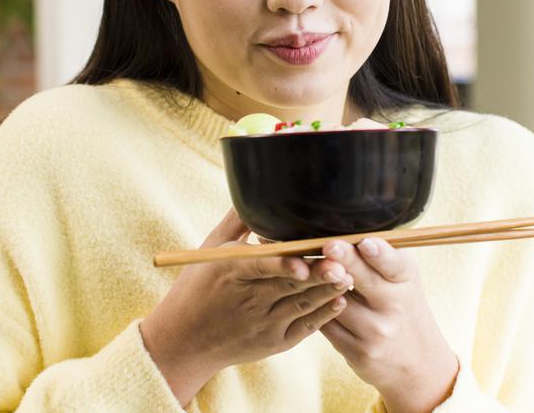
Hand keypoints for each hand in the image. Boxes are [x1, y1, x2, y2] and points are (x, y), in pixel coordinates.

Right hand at [140, 210, 353, 405]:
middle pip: (288, 285)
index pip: (259, 267)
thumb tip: (254, 189)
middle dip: (318, 274)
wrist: (185, 342)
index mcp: (229, 272)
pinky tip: (339, 300)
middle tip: (343, 261)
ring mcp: (262, 324)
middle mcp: (247, 300)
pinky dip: (323, 315)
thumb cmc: (197, 287)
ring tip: (349, 275)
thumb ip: (236, 222)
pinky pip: (304, 328)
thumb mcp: (210, 250)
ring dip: (327, 291)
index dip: (282, 266)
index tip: (303, 261)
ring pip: (301, 305)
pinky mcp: (274, 343)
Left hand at [319, 237, 458, 412]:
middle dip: (345, 260)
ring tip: (305, 267)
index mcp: (406, 280)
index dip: (380, 254)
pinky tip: (306, 296)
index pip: (393, 264)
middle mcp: (395, 306)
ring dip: (319, 284)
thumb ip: (379, 257)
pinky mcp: (358, 352)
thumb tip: (342, 227)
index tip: (366, 244)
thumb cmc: (402, 306)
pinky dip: (315, 308)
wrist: (416, 362)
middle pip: (364, 280)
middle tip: (329, 246)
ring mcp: (376, 331)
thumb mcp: (402, 280)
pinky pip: (327, 324)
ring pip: (337, 301)